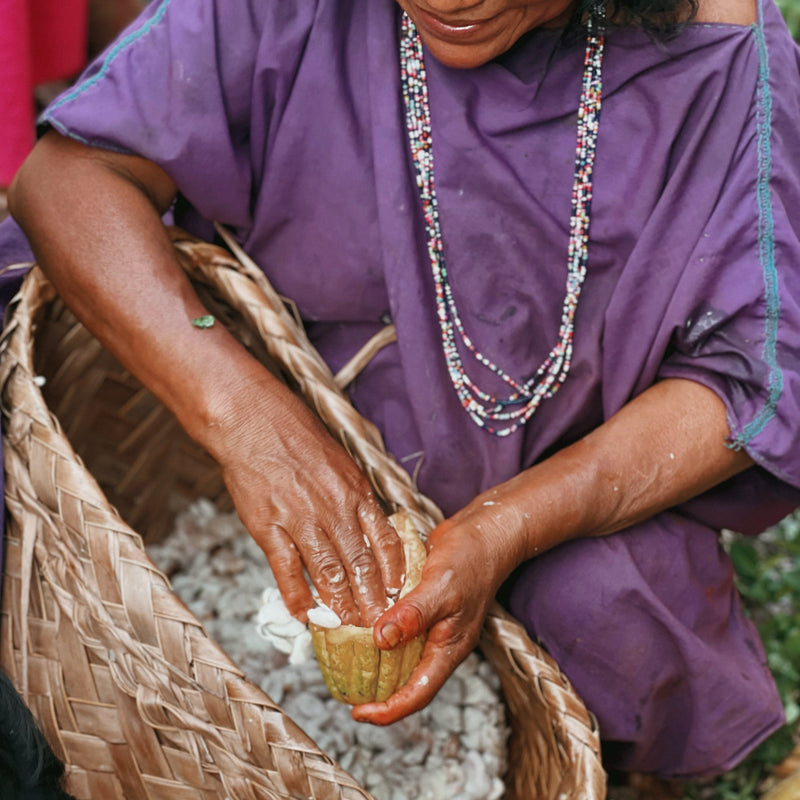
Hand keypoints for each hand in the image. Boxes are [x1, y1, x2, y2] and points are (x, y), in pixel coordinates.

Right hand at [211, 373, 403, 626]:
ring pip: (329, 574)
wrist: (253, 420)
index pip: (386, 542)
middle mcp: (334, 509)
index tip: (398, 596)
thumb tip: (372, 526)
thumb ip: (356, 497)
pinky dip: (297, 597)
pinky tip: (303, 615)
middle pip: (361, 566)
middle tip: (378, 626)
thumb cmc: (297, 437)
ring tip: (347, 627)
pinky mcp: (269, 528)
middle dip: (372, 601)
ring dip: (340, 606)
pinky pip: (287, 570)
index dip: (394, 575)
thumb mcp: (341, 462)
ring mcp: (301, 520)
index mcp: (356, 492)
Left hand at [352, 493, 522, 723]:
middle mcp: (439, 643)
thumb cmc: (472, 557)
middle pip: (407, 681)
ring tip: (344, 663)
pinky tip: (359, 626)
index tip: (358, 713)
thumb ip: (413, 614)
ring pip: (401, 656)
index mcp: (449, 648)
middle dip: (377, 693)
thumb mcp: (442, 586)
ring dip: (376, 663)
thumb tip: (382, 640)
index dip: (389, 709)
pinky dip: (379, 633)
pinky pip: (399, 630)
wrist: (484, 532)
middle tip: (344, 691)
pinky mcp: (422, 609)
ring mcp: (432, 626)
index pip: (419, 693)